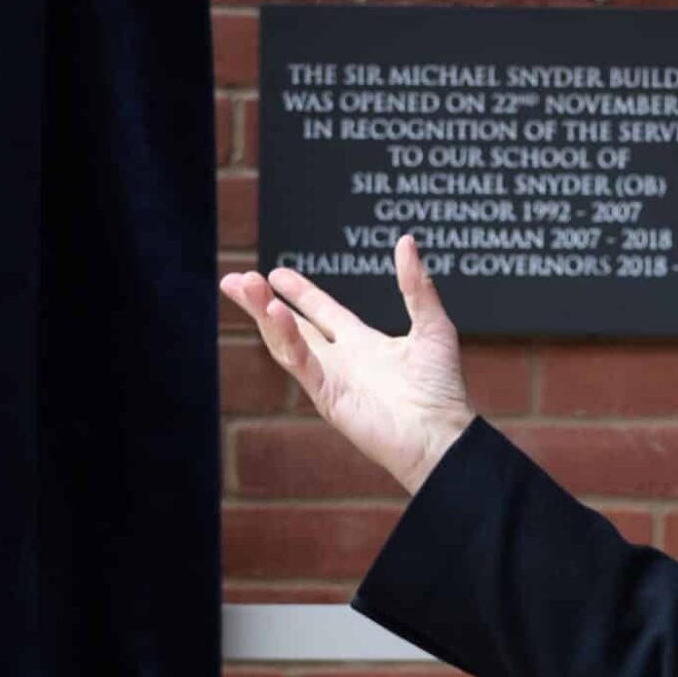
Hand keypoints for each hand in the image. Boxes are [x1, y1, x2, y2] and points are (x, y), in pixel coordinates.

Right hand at [220, 234, 476, 495]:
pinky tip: (275, 313)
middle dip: (261, 302)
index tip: (275, 272)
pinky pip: (301, 364)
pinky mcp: (327, 397)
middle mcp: (341, 361)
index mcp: (362, 344)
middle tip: (235, 280)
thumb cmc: (442, 389)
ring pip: (287, 342)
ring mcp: (330, 380)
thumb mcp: (432, 326)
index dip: (298, 291)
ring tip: (245, 286)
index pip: (321, 312)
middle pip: (291, 325)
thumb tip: (406, 241)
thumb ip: (416, 286)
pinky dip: (286, 339)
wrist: (442, 435)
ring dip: (264, 314)